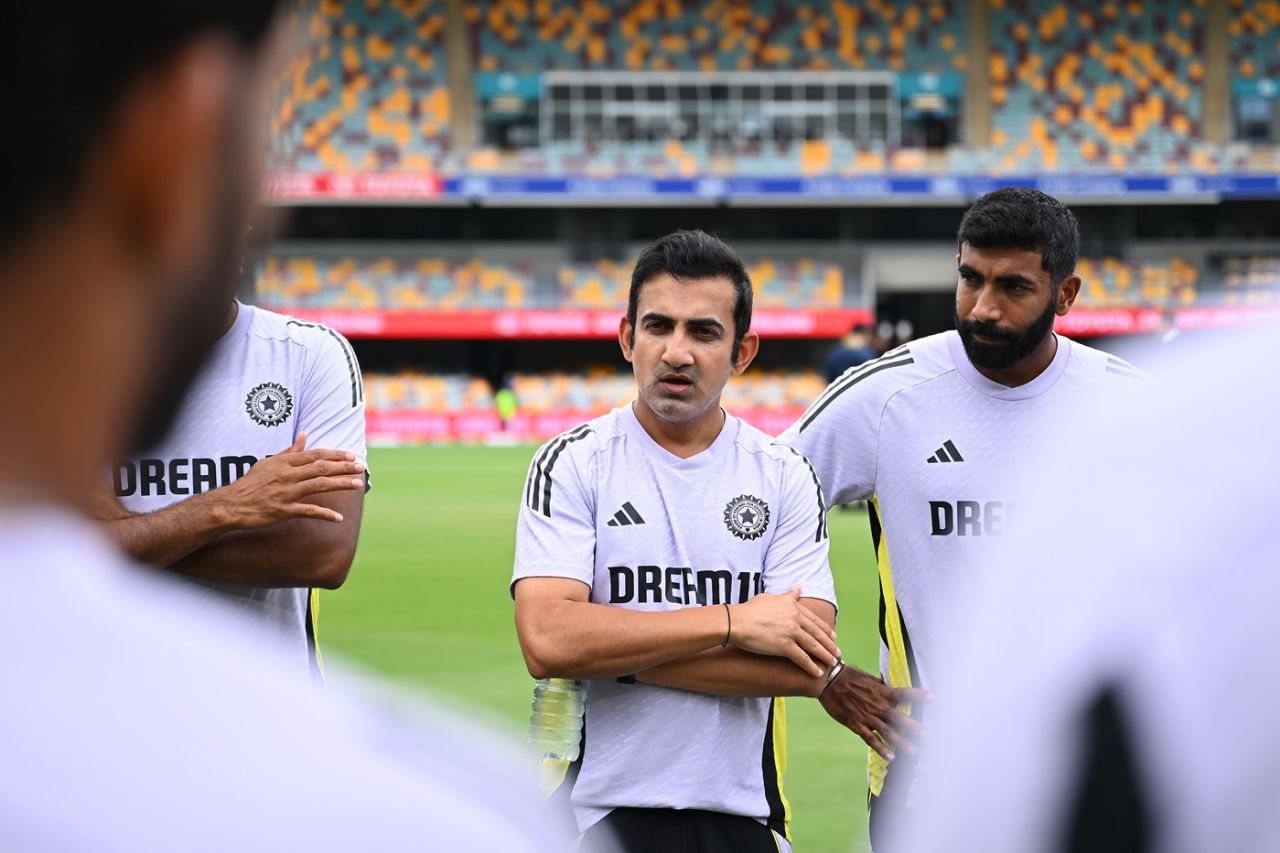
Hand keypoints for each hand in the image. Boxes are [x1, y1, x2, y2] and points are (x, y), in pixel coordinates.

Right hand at [218, 432, 364, 527]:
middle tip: (361, 468)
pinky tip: (338, 518)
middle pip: (321, 468)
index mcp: (285, 462)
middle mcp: (287, 475)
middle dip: (344, 467)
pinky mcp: (283, 510)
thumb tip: (304, 435)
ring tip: (358, 485)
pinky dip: (324, 514)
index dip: (336, 455)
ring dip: (340, 484)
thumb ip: (289, 451)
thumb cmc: (251, 483)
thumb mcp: (269, 463)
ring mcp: (286, 493)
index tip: (352, 456)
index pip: (315, 455)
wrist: (232, 505)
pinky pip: (308, 511)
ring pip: (319, 485)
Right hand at [728, 587, 839, 676]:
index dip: (825, 629)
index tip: (833, 636)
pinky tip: (818, 673)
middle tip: (837, 653)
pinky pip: (802, 658)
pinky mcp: (784, 645)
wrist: (736, 621)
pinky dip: (811, 667)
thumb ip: (787, 596)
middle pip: (817, 633)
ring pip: (813, 646)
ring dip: (825, 656)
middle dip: (829, 644)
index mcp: (793, 605)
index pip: (814, 619)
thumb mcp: (770, 598)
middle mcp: (795, 618)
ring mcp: (791, 632)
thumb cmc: (749, 610)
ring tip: (832, 663)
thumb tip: (798, 588)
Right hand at [818, 664, 931, 761]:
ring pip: (888, 731)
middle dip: (914, 727)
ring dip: (902, 742)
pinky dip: (881, 748)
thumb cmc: (849, 676)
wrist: (829, 681)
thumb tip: (889, 685)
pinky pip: (871, 739)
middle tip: (927, 734)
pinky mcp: (856, 724)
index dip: (920, 695)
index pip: (905, 693)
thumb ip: (880, 685)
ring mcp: (867, 716)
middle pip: (900, 718)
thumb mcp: (868, 679)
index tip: (935, 697)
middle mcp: (877, 705)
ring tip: (914, 751)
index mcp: (882, 692)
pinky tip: (891, 757)